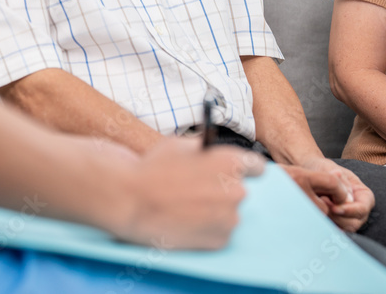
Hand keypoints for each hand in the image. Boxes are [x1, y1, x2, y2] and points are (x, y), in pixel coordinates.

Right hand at [113, 137, 263, 249]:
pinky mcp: (218, 241)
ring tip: (186, 207)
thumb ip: (207, 149)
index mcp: (231, 162)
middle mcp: (237, 191)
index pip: (256, 167)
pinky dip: (206, 229)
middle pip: (239, 191)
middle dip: (222, 191)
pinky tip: (185, 221)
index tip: (233, 174)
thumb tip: (214, 152)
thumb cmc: (152, 168)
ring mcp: (229, 219)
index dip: (243, 169)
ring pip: (228, 213)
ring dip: (214, 211)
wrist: (130, 199)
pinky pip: (218, 232)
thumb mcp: (182, 144)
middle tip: (197, 192)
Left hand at [281, 158, 374, 231]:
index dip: (350, 210)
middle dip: (337, 217)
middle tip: (322, 205)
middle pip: (353, 223)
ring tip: (316, 205)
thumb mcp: (331, 168)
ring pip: (342, 229)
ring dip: (329, 220)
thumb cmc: (324, 169)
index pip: (363, 209)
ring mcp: (347, 218)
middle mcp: (358, 209)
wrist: (311, 172)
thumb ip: (340, 180)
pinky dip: (323, 224)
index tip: (335, 208)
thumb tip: (348, 197)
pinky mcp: (335, 223)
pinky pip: (332, 230)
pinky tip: (314, 213)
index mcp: (364, 196)